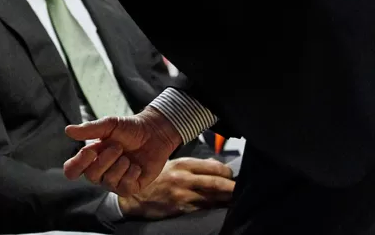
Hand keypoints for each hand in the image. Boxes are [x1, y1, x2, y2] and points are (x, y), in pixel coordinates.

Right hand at [63, 107, 181, 195]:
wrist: (154, 133)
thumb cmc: (129, 128)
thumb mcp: (109, 125)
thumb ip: (89, 129)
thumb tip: (68, 130)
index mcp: (90, 158)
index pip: (72, 170)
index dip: (77, 164)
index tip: (90, 151)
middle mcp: (99, 172)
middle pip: (91, 176)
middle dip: (105, 160)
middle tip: (118, 147)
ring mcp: (114, 182)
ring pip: (109, 182)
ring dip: (120, 165)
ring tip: (128, 156)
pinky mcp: (130, 187)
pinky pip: (124, 187)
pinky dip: (131, 173)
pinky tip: (136, 166)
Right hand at [118, 158, 234, 218]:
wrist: (134, 197)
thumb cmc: (154, 179)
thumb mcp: (171, 165)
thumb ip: (193, 166)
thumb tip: (215, 165)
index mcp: (183, 164)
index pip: (214, 167)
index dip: (227, 173)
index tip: (231, 176)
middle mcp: (184, 178)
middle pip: (217, 183)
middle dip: (232, 187)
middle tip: (241, 190)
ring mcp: (183, 195)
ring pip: (213, 198)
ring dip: (226, 200)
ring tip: (233, 200)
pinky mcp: (181, 208)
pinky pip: (203, 209)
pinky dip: (213, 209)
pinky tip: (219, 209)